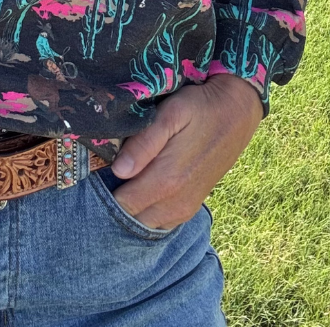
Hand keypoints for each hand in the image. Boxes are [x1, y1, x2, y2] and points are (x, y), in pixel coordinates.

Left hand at [109, 74, 262, 230]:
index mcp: (167, 181)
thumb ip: (144, 143)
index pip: (120, 203)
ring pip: (145, 222)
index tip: (93, 173)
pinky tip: (140, 188)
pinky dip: (146, 211)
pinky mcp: (191, 205)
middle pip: (130, 216)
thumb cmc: (200, 108)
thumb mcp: (170, 114)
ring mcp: (185, 208)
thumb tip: (119, 170)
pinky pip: (160, 221)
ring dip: (130, 207)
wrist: (236, 113)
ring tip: (120, 179)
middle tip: (102, 175)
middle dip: (114, 200)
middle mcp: (176, 203)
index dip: (103, 191)